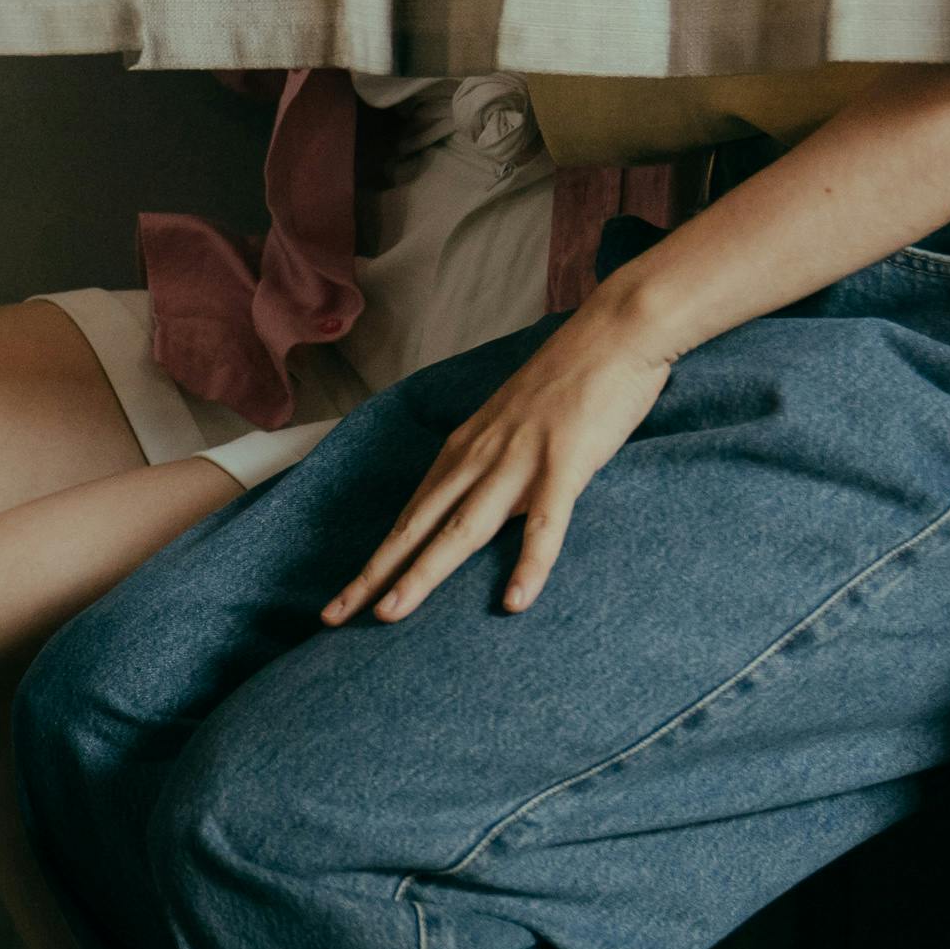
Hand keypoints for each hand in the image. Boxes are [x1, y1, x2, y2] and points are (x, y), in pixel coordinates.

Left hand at [324, 305, 674, 624]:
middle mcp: (479, 458)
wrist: (615, 331)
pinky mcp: (565, 463)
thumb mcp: (511, 424)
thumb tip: (477, 503)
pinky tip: (515, 601)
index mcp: (464, 451)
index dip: (376, 560)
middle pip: (418, 528)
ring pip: (462, 529)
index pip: (410, 516)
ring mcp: (519, 461)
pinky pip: (546, 523)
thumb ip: (490, 465)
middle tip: (334, 618)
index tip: (341, 599)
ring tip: (389, 614)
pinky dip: (529, 564)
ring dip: (423, 573)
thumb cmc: (568, 380)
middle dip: (375, 575)